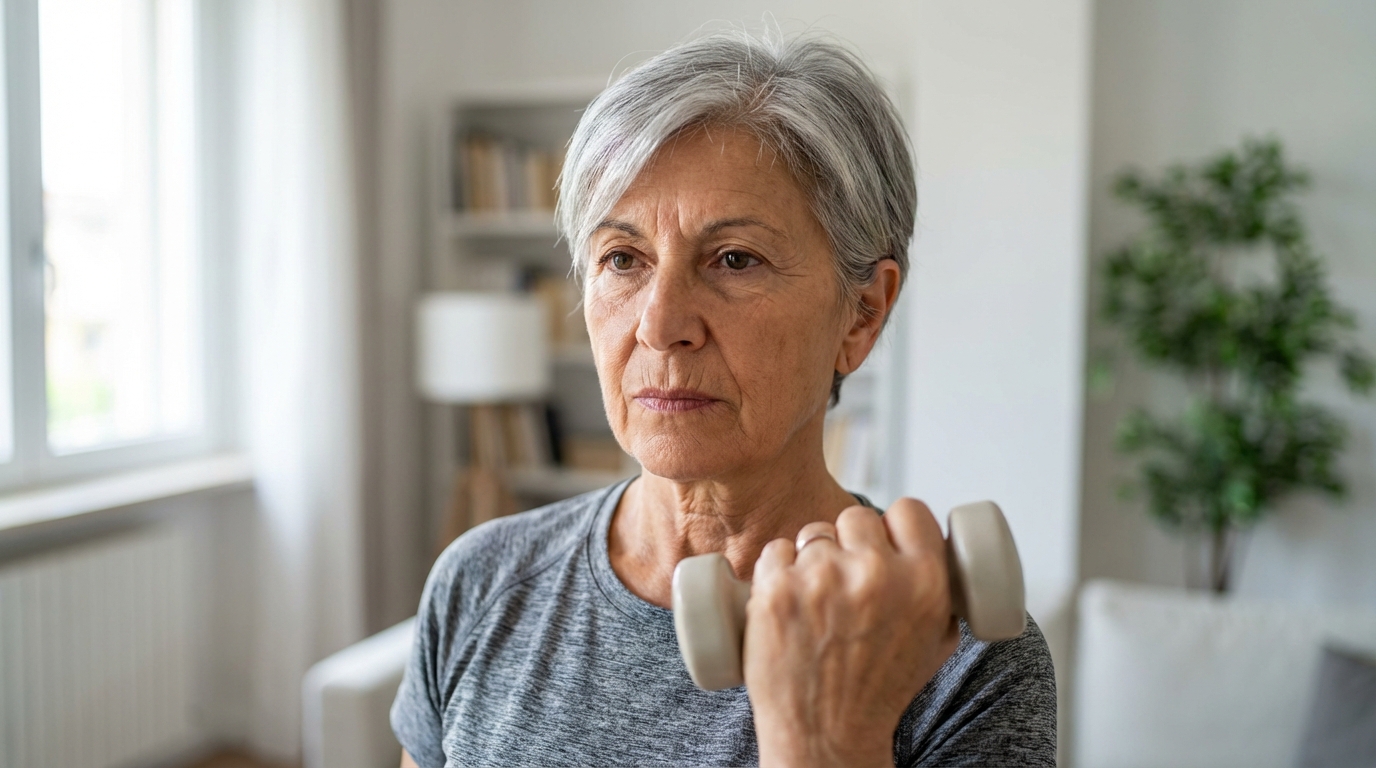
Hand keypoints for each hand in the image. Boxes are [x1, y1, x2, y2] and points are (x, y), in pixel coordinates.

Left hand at [744, 499, 959, 767]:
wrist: (827, 735)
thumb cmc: (880, 691)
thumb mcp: (936, 640)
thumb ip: (941, 590)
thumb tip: (935, 546)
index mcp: (924, 582)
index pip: (909, 510)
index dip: (895, 523)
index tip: (884, 537)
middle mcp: (875, 574)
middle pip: (856, 518)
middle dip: (851, 543)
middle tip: (846, 579)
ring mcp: (821, 579)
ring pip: (813, 534)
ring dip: (813, 557)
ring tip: (817, 601)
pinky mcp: (776, 590)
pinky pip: (775, 551)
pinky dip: (777, 570)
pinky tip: (787, 599)